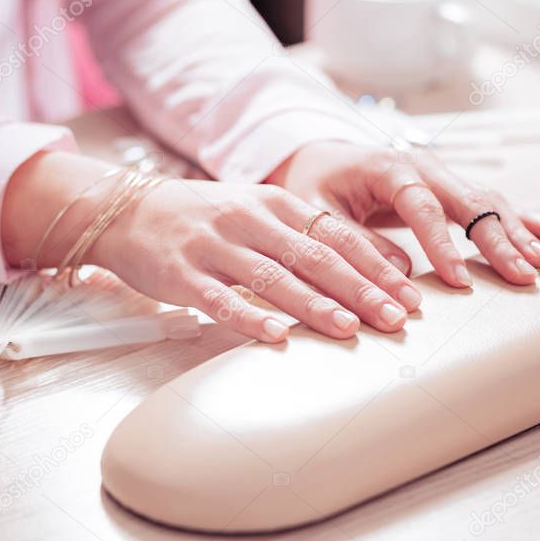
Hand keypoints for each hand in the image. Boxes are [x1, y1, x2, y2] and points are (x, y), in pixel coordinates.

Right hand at [86, 178, 423, 341]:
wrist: (129, 210)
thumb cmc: (204, 216)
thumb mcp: (257, 211)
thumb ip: (303, 236)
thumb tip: (365, 269)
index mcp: (275, 203)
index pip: (337, 235)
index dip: (377, 265)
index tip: (410, 294)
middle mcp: (249, 220)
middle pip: (314, 257)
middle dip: (360, 289)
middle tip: (397, 318)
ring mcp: (214, 247)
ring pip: (273, 278)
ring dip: (314, 305)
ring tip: (350, 329)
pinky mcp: (182, 275)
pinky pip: (220, 299)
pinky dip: (249, 318)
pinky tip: (276, 337)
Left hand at [265, 141, 539, 286]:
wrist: (321, 160)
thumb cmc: (315, 187)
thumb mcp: (316, 215)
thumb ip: (352, 242)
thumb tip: (399, 273)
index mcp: (388, 168)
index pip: (422, 207)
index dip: (442, 245)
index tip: (459, 280)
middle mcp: (422, 166)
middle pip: (468, 201)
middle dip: (497, 240)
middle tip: (522, 275)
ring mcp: (441, 174)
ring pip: (486, 200)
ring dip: (515, 232)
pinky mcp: (449, 187)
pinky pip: (488, 200)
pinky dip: (519, 217)